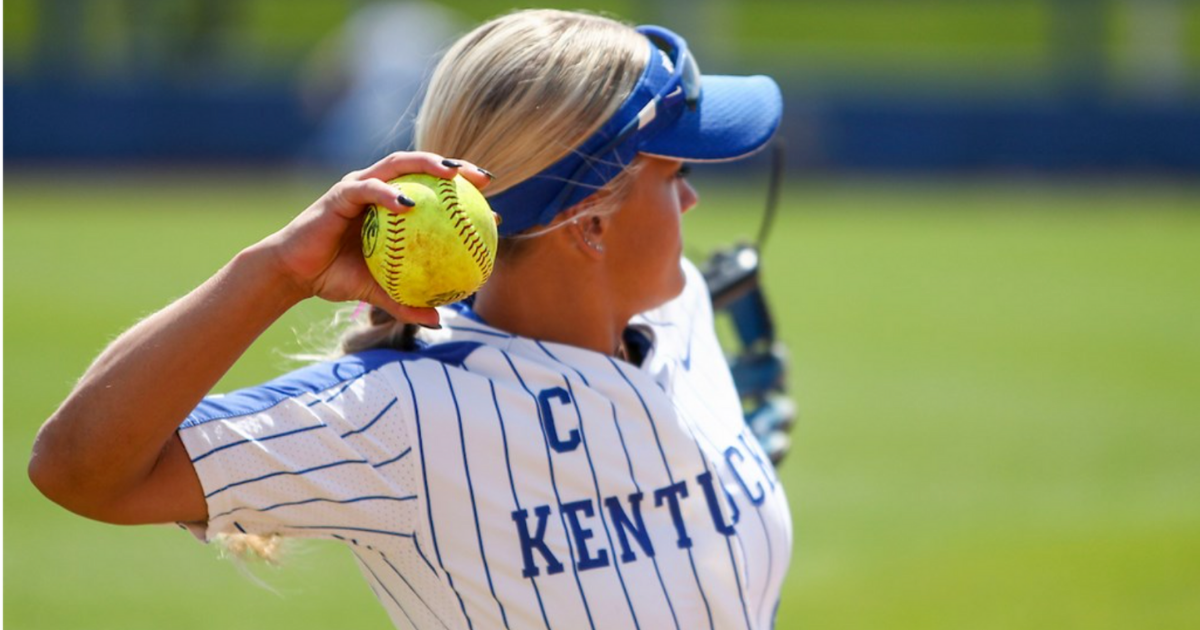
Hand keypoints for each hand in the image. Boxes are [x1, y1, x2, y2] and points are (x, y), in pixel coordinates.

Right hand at [259, 152, 492, 324]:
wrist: (294, 274)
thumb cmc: (335, 277)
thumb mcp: (378, 292)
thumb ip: (406, 301)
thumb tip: (439, 320)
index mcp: (389, 205)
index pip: (432, 190)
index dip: (463, 193)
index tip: (493, 207)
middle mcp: (377, 188)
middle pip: (421, 166)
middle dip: (455, 166)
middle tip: (484, 179)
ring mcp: (358, 187)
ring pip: (398, 165)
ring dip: (427, 164)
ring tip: (454, 174)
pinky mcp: (339, 194)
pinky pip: (368, 189)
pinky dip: (389, 194)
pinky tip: (410, 203)